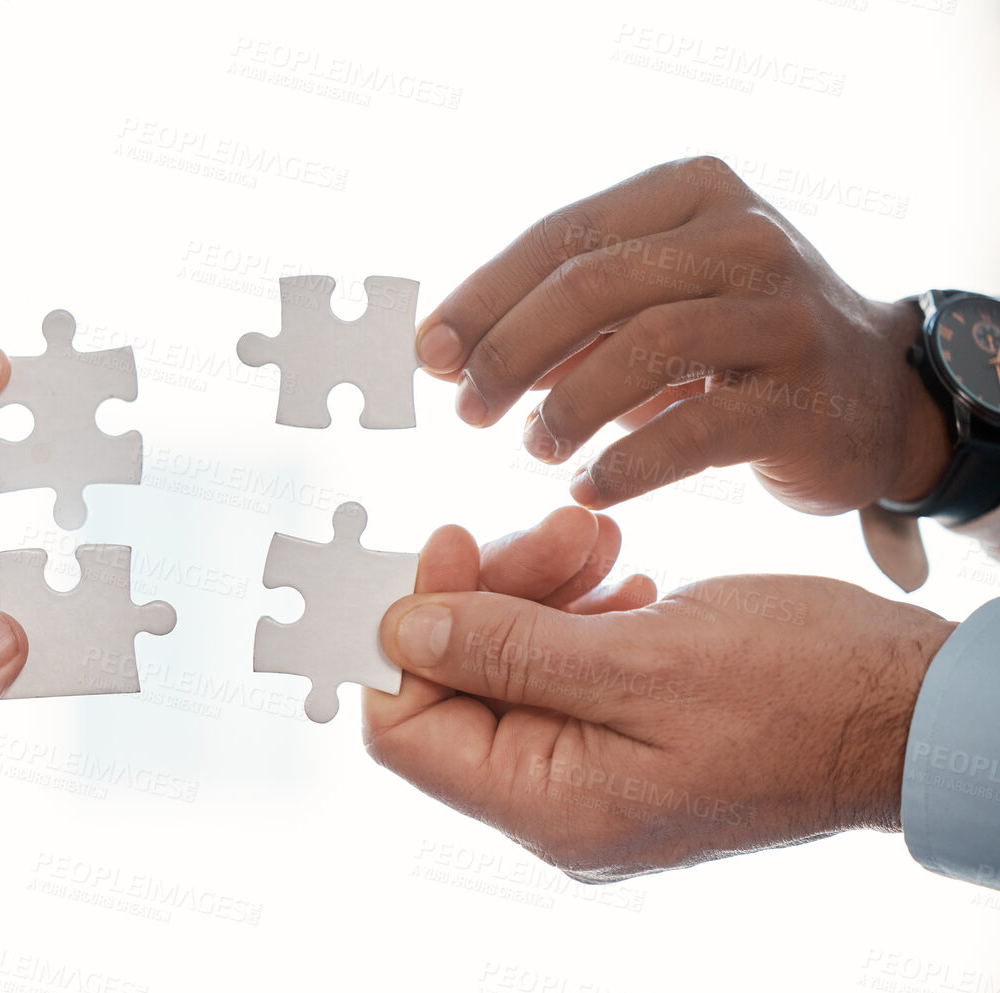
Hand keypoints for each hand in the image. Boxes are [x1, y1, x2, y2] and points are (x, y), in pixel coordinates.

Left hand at [363, 508, 954, 880]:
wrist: (916, 707)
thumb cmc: (802, 691)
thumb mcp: (639, 660)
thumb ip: (507, 649)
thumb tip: (400, 632)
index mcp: (550, 808)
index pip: (405, 732)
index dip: (404, 637)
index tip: (444, 549)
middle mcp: (560, 804)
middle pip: (457, 686)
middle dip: (488, 594)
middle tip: (557, 533)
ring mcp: (594, 772)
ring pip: (510, 664)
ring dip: (537, 587)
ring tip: (600, 541)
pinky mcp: (628, 735)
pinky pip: (564, 668)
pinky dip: (577, 610)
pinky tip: (622, 575)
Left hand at [413, 156, 949, 516]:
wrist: (876, 398)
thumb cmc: (732, 346)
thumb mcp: (650, 303)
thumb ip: (562, 317)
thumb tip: (449, 350)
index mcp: (691, 194)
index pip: (562, 236)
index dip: (483, 297)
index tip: (428, 354)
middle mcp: (745, 237)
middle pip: (593, 285)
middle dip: (510, 351)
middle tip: (467, 408)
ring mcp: (783, 313)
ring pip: (645, 346)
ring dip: (566, 407)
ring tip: (531, 447)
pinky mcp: (804, 397)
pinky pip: (695, 430)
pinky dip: (626, 464)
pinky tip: (587, 486)